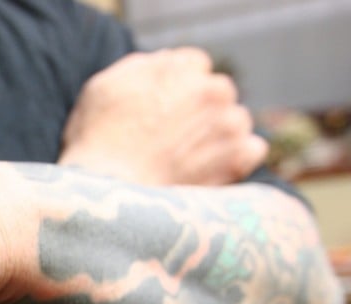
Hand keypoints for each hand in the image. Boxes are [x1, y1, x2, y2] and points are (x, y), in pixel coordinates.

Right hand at [58, 48, 267, 184]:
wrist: (109, 195)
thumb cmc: (96, 143)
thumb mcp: (103, 87)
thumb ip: (140, 67)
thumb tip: (166, 61)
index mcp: (181, 66)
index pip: (193, 66)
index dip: (175, 90)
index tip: (161, 113)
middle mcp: (212, 89)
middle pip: (217, 92)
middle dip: (200, 111)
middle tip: (172, 140)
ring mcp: (229, 123)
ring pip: (236, 120)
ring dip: (219, 135)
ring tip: (186, 160)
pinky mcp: (239, 158)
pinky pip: (253, 149)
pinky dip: (237, 158)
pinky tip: (209, 171)